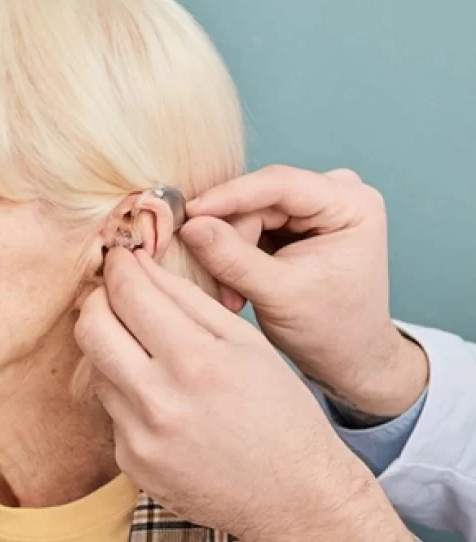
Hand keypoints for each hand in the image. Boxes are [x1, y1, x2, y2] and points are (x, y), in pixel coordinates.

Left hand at [75, 248, 414, 541]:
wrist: (292, 497)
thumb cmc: (279, 412)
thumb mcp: (246, 343)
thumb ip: (188, 298)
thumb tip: (141, 265)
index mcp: (196, 361)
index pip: (129, 294)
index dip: (119, 267)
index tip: (121, 258)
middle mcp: (158, 401)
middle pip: (91, 328)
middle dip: (99, 300)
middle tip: (117, 294)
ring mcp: (139, 438)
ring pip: (96, 368)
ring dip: (113, 348)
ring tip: (148, 350)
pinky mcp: (130, 463)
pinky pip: (110, 410)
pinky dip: (128, 393)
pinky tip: (162, 400)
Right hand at [181, 165, 427, 419]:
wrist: (346, 357)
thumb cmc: (331, 329)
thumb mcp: (279, 296)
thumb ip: (233, 259)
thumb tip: (190, 227)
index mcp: (352, 204)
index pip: (280, 184)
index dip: (230, 196)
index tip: (190, 213)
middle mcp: (336, 194)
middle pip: (260, 200)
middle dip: (231, 238)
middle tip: (219, 283)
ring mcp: (315, 206)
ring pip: (248, 212)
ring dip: (230, 251)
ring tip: (231, 293)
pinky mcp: (295, 221)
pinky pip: (249, 223)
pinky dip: (235, 252)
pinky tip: (236, 283)